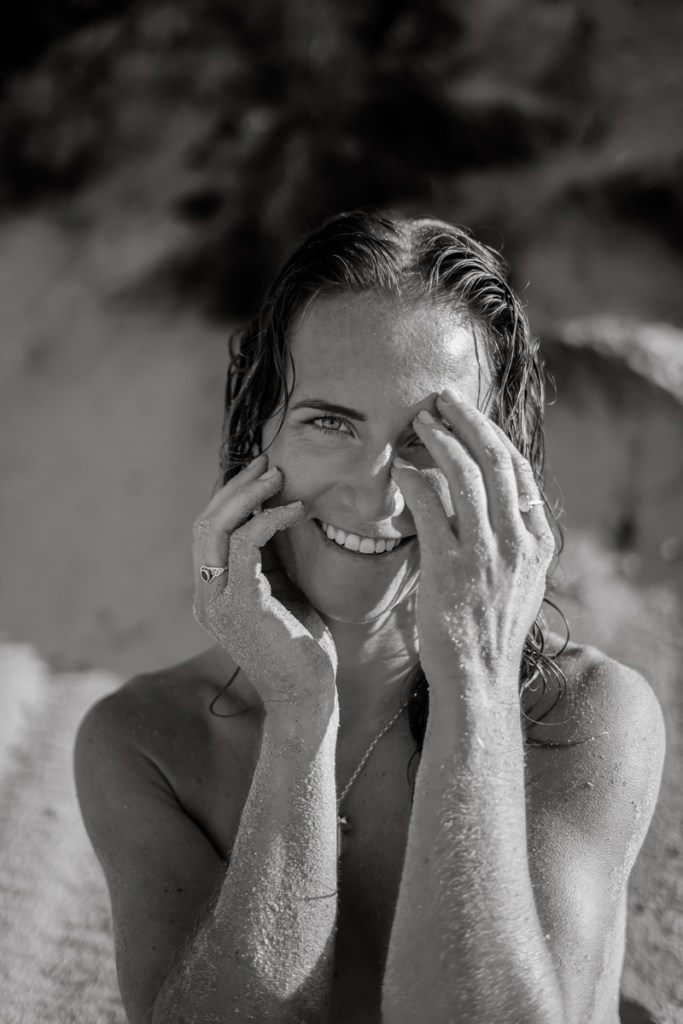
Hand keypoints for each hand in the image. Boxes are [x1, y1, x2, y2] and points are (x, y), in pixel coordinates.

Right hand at [192, 454, 337, 718]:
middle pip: (205, 523)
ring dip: (249, 495)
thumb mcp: (282, 593)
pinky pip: (246, 545)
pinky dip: (269, 519)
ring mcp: (217, 601)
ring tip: (279, 477)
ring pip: (217, 528)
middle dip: (236, 487)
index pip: (207, 532)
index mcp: (211, 594)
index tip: (260, 473)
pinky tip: (295, 510)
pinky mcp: (241, 604)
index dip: (230, 497)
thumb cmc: (301, 648)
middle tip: (268, 463)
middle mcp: (206, 596)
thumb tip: (279, 513)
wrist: (307, 696)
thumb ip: (270, 561)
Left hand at [390, 388, 554, 700]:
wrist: (478, 679)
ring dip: (441, 439)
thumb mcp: (517, 581)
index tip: (468, 415)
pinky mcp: (450, 568)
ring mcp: (487, 554)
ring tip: (418, 420)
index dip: (492, 434)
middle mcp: (519, 541)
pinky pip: (431, 507)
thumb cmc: (488, 630)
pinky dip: (414, 479)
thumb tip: (490, 501)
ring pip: (468, 475)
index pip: (520, 470)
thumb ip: (510, 540)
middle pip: (497, 460)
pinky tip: (399, 465)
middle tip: (441, 398)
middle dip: (468, 421)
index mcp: (537, 542)